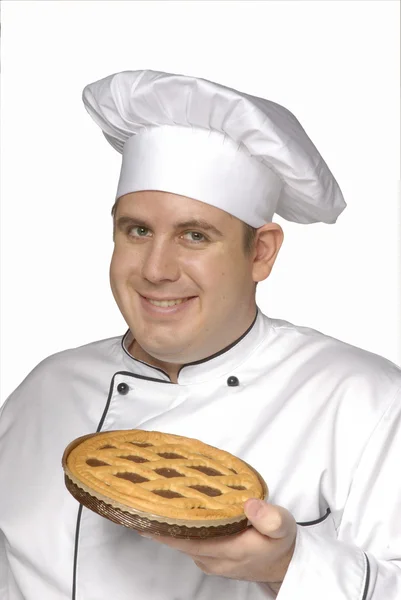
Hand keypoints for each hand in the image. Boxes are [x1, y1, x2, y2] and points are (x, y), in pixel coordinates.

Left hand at [138, 499, 296, 587]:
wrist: (284, 563)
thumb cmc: (281, 542)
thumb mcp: (283, 526)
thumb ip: (269, 517)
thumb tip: (249, 504)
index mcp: (231, 550)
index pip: (190, 541)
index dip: (166, 530)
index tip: (147, 517)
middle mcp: (215, 559)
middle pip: (180, 542)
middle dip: (159, 525)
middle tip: (140, 503)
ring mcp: (211, 561)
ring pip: (183, 543)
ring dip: (168, 527)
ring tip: (152, 504)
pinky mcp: (211, 558)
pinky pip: (189, 543)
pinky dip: (179, 530)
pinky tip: (174, 514)